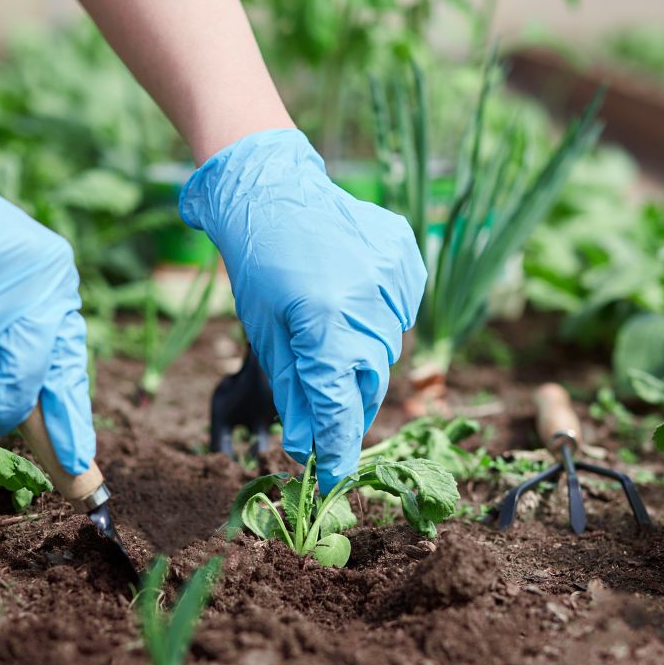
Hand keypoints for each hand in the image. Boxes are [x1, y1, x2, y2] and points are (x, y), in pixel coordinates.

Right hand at [0, 88, 94, 474]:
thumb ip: (24, 352)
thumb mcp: (3, 299)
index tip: (80, 471)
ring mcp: (0, 263)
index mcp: (59, 284)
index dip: (71, 421)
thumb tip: (42, 427)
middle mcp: (43, 272)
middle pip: (30, 366)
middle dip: (1, 405)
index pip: (70, 365)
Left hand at [180, 129, 424, 491]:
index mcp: (322, 320)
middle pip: (371, 380)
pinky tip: (353, 298)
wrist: (272, 188)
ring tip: (333, 331)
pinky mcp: (405, 256)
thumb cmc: (258, 264)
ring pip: (388, 346)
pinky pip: (402, 309)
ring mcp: (391, 274)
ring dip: (364, 355)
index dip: (337, 447)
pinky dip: (381, 317)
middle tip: (331, 413)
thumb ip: (295, 390)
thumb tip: (309, 445)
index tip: (333, 475)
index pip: (340, 404)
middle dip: (349, 403)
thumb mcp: (266, 334)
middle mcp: (365, 299)